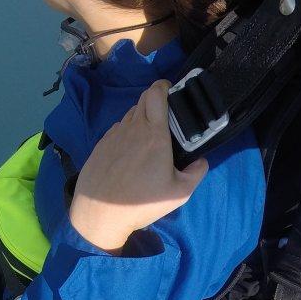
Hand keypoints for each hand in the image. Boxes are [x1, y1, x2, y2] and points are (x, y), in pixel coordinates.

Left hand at [68, 80, 208, 252]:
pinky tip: (131, 153)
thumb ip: (196, 173)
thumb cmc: (141, 202)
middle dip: (156, 101)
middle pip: (143, 99)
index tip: (172, 91)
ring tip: (150, 140)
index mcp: (153, 134)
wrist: (99, 213)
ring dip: (141, 118)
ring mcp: (113, 134)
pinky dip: (127, 132)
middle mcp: (132, 128)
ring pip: (130, 115)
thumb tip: (202, 161)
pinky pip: (118, 129)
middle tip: (167, 118)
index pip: (155, 94)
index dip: (163, 86)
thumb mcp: (179, 193)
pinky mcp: (100, 144)